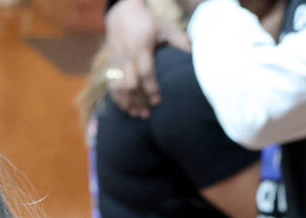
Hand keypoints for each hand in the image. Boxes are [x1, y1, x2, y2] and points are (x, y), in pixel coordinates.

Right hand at [105, 0, 189, 117]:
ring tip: (136, 114)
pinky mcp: (109, 64)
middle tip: (147, 113)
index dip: (151, 88)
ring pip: (118, 87)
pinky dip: (117, 98)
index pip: (145, 72)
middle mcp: (126, 56)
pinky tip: (125, 107)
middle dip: (138, 100)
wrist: (122, 14)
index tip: (158, 101)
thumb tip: (195, 53)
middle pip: (130, 84)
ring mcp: (116, 61)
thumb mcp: (164, 28)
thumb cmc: (147, 23)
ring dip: (126, 103)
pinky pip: (111, 85)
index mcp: (141, 48)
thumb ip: (179, 40)